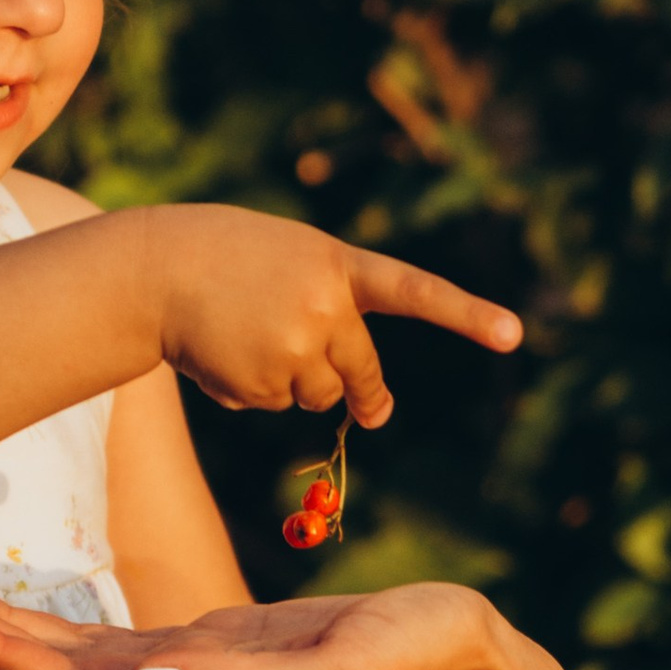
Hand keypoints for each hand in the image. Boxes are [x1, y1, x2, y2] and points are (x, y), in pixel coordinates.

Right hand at [147, 207, 518, 423]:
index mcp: (338, 266)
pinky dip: (250, 389)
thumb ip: (338, 312)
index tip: (513, 334)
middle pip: (361, 375)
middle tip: (371, 411)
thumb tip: (368, 410)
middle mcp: (325, 308)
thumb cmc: (230, 258)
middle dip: (360, 393)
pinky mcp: (260, 383)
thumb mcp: (293, 261)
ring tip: (246, 336)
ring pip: (316, 396)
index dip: (466, 314)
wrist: (156, 269)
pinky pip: (273, 404)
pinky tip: (222, 350)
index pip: (415, 292)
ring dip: (291, 382)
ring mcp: (294, 348)